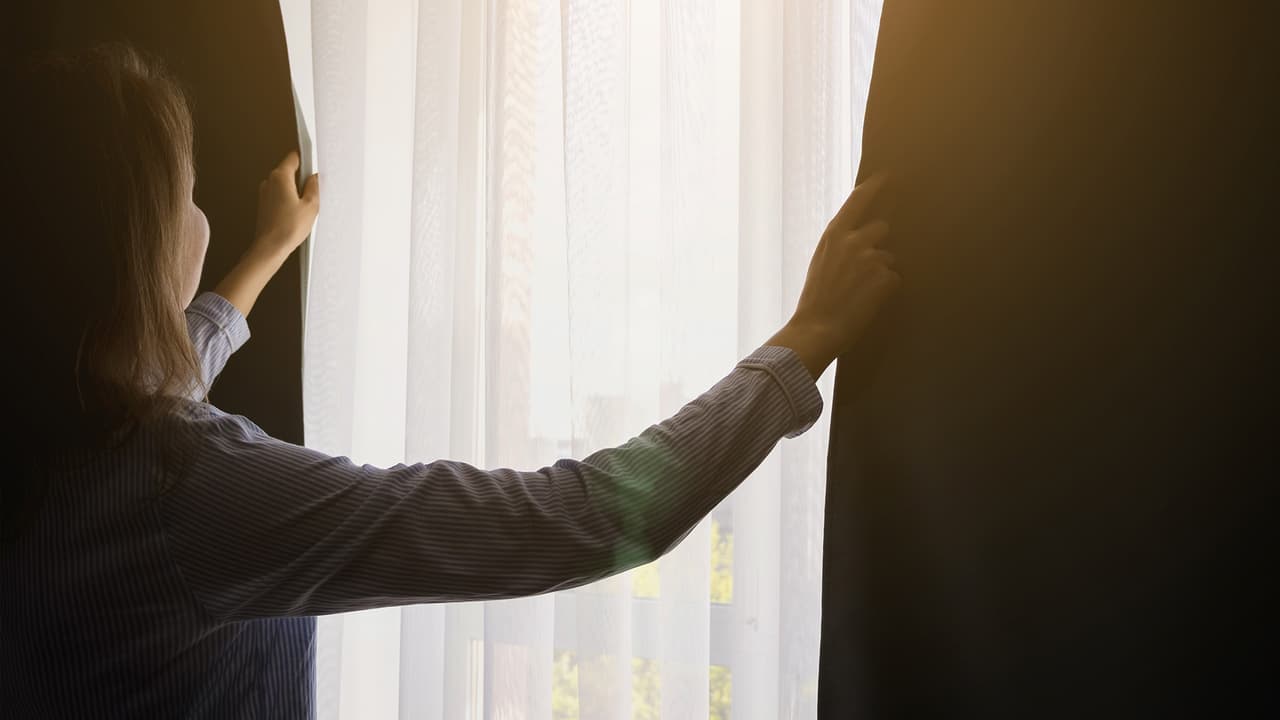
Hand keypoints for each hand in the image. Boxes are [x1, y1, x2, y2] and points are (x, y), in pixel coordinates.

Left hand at [251, 150, 318, 261]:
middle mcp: (269, 182)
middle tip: (314, 190)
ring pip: (285, 184)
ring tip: (305, 206)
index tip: (314, 159)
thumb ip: (314, 187)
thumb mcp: (311, 205)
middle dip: (302, 178)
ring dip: (296, 190)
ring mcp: (265, 194)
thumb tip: (316, 178)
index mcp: (280, 177)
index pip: (294, 156)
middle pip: (289, 170)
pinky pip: (279, 195)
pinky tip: (296, 213)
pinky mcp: (265, 205)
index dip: (306, 157)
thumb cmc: (287, 229)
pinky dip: (289, 200)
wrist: (270, 247)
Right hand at [768, 174, 899, 379]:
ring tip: (860, 293)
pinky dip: (885, 290)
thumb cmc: (815, 300)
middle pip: (882, 228)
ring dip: (881, 272)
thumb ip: (840, 246)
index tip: (888, 176)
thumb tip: (859, 239)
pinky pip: (894, 279)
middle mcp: (854, 240)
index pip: (858, 200)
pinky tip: (867, 302)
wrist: (816, 329)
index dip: (875, 186)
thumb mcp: (820, 263)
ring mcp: (872, 258)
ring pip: (889, 258)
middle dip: (878, 244)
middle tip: (864, 268)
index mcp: (834, 234)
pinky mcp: (886, 278)